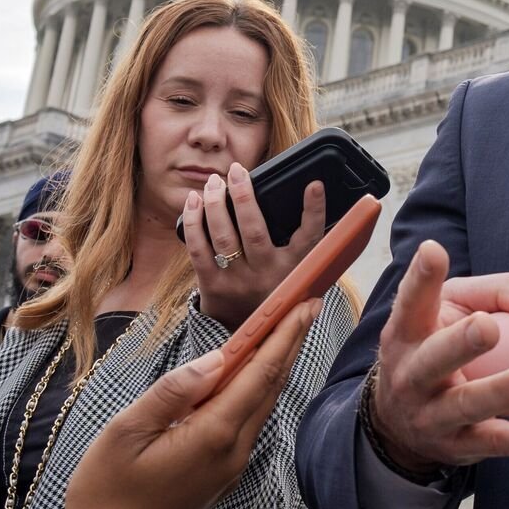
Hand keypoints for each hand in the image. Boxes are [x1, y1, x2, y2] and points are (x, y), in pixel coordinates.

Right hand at [54, 298, 320, 508]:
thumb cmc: (106, 494)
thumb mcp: (125, 433)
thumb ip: (172, 391)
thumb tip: (216, 359)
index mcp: (213, 434)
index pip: (260, 374)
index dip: (285, 335)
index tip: (306, 302)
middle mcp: (233, 449)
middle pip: (270, 386)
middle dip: (291, 343)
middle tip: (308, 305)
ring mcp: (231, 464)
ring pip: (262, 404)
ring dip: (277, 365)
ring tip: (288, 330)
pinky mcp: (222, 473)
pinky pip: (249, 421)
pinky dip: (258, 390)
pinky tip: (254, 375)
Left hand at [182, 162, 325, 330]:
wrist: (252, 337)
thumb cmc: (278, 290)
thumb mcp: (303, 274)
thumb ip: (309, 247)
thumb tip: (314, 198)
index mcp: (296, 269)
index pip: (310, 237)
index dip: (314, 210)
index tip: (314, 185)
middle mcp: (268, 275)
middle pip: (255, 231)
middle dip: (245, 196)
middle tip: (237, 171)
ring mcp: (238, 282)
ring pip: (223, 237)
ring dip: (216, 204)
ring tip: (215, 182)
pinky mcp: (212, 285)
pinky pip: (199, 249)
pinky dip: (194, 222)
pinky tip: (194, 201)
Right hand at [369, 239, 508, 472]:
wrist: (402, 422)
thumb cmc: (439, 343)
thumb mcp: (457, 308)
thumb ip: (499, 293)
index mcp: (405, 334)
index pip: (411, 303)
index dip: (421, 278)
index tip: (434, 252)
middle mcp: (410, 376)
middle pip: (433, 361)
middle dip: (459, 344)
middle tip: (489, 327)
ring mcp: (430, 416)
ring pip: (466, 406)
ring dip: (502, 391)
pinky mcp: (458, 448)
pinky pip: (497, 442)